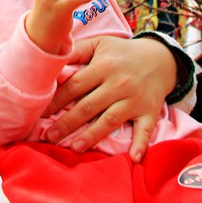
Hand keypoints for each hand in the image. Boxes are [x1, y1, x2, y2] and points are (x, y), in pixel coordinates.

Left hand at [43, 34, 176, 159]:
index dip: (57, 100)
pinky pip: (145, 131)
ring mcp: (134, 100)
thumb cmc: (122, 52)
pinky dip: (140, 145)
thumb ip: (77, 51)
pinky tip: (133, 158)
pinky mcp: (149, 112)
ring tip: (74, 148)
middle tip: (49, 136)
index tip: (41, 113)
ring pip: (110, 120)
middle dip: (67, 123)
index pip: (75, 85)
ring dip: (92, 136)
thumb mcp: (99, 44)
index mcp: (103, 66)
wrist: (160, 58)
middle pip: (89, 106)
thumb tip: (52, 58)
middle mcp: (118, 84)